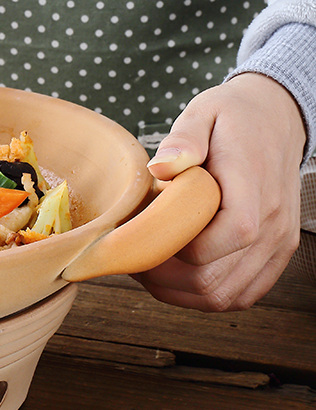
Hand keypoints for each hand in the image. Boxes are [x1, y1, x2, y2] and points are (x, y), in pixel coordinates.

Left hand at [135, 73, 305, 310]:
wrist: (276, 119)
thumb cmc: (233, 117)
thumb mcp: (204, 112)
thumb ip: (184, 138)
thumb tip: (160, 167)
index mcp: (253, 188)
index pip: (227, 237)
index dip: (179, 247)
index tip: (144, 234)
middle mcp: (273, 224)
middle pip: (217, 280)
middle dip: (164, 277)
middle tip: (131, 258)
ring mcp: (278, 243)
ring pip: (226, 297)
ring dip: (179, 292)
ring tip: (147, 269)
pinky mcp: (275, 254)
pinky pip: (242, 295)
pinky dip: (205, 295)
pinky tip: (176, 277)